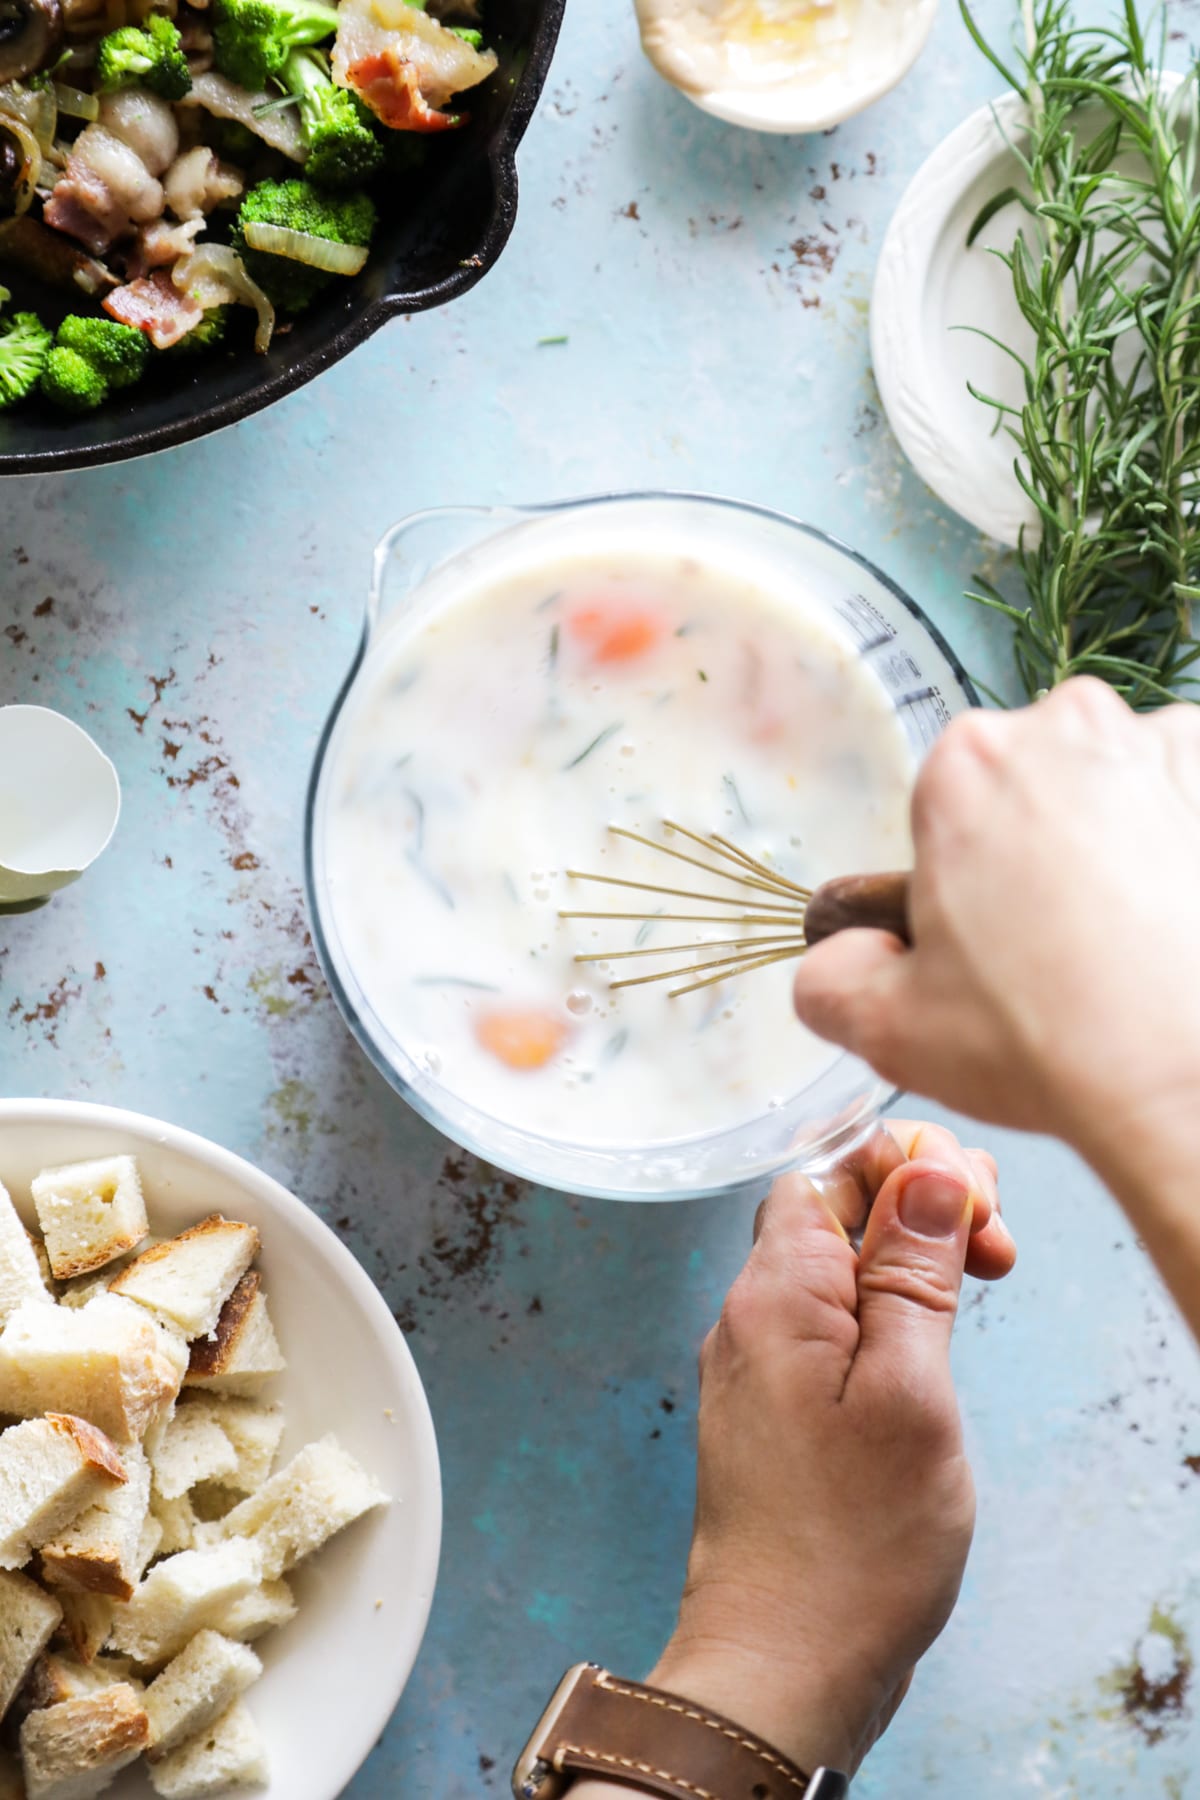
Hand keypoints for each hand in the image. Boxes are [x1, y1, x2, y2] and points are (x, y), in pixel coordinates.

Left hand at [647, 1121, 1010, 1777]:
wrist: (782, 1664)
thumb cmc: (849, 1544)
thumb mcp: (910, 1391)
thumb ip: (912, 1273)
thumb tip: (927, 1173)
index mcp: (776, 1292)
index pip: (831, 1168)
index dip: (908, 1168)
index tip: (976, 1211)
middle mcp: (752, 1315)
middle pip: (834, 1209)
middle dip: (918, 1209)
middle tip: (995, 1252)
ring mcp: (759, 1365)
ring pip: (835, 1268)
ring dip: (908, 1262)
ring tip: (978, 1291)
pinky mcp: (777, 1410)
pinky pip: (828, 1324)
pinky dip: (884, 1315)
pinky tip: (928, 1346)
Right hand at [792, 679, 1199, 1182]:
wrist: (1193, 1083)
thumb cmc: (1052, 1044)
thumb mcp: (886, 1029)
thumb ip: (828, 978)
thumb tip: (838, 957)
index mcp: (966, 765)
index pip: (945, 807)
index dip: (960, 878)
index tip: (986, 939)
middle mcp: (1067, 727)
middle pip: (1033, 783)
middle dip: (1036, 850)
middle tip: (1053, 950)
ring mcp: (1165, 747)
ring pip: (1118, 786)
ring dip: (1115, 842)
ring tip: (1126, 944)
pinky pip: (1191, 800)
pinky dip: (1184, 848)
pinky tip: (1176, 922)